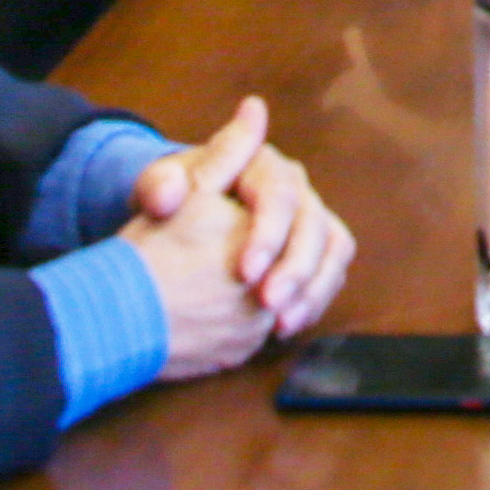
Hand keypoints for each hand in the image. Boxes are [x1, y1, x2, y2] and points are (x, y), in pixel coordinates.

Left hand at [126, 90, 356, 347]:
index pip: (279, 193)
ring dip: (311, 288)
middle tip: (267, 304)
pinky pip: (332, 270)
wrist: (185, 219)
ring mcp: (310, 215)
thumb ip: (157, 188)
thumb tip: (168, 195)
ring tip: (281, 324)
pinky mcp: (318, 246)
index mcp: (261, 163)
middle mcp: (295, 185)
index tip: (245, 274)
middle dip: (294, 268)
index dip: (268, 234)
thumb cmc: (171, 201)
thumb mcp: (157, 188)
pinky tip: (286, 326)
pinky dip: (315, 299)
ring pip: (332, 247)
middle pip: (313, 223)